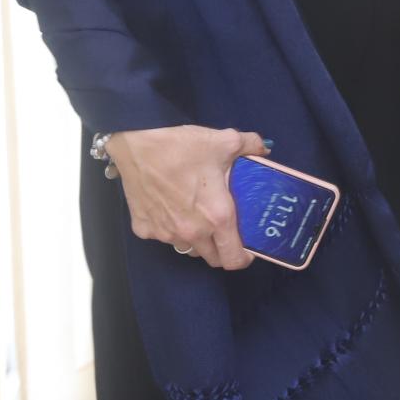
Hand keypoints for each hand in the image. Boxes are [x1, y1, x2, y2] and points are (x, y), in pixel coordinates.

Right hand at [107, 126, 268, 268]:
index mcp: (216, 217)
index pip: (233, 259)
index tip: (248, 247)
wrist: (136, 144)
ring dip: (196, 239)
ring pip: (187, 248)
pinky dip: (170, 227)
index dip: (243, 257)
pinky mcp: (143, 228)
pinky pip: (162, 236)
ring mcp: (165, 233)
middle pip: (211, 257)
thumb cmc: (182, 145)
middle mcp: (191, 232)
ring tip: (198, 215)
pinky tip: (171, 206)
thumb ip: (250, 145)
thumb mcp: (224, 140)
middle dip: (221, 248)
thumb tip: (263, 149)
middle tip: (225, 228)